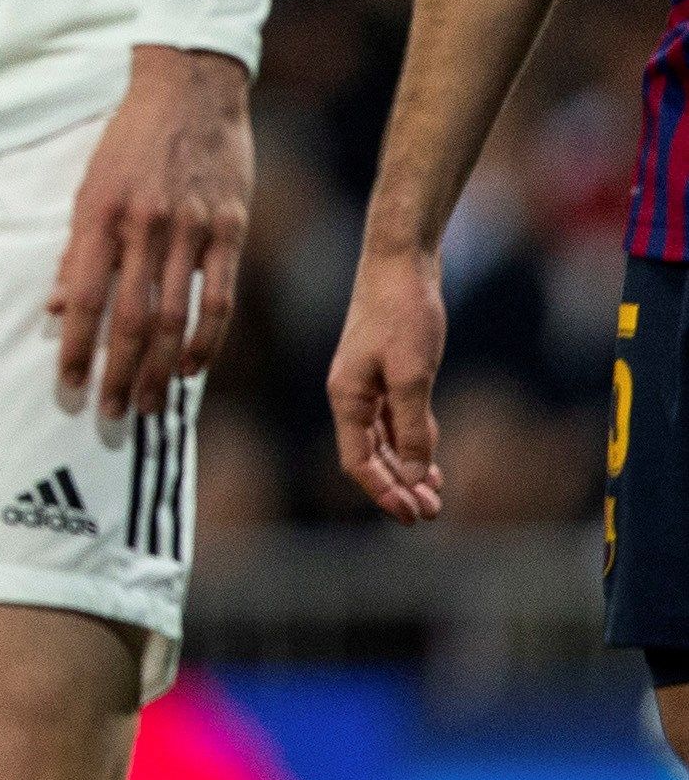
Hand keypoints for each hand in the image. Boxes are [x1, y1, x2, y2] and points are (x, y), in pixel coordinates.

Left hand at [50, 44, 253, 420]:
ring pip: (175, 317)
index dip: (77, 348)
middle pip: (130, 318)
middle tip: (111, 415)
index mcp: (100, 215)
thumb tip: (58, 307)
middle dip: (119, 373)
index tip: (68, 387)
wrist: (188, 90)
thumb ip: (76, 249)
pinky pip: (218, 296)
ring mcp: (191, 229)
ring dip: (162, 370)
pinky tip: (192, 368)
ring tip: (150, 405)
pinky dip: (206, 339)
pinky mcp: (229, 228)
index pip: (86, 298)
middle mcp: (144, 226)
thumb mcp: (87, 185)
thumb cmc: (128, 140)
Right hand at [328, 244, 448, 522]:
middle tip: (429, 514)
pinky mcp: (387, 373)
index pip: (357, 461)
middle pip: (369, 456)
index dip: (383, 492)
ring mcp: (368, 384)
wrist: (401, 263)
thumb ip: (411, 428)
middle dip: (397, 487)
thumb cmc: (402, 314)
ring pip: (383, 441)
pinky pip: (395, 421)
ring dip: (406, 470)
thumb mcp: (412, 375)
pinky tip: (430, 460)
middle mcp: (351, 394)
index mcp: (346, 396)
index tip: (411, 516)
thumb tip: (412, 476)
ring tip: (434, 496)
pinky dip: (411, 444)